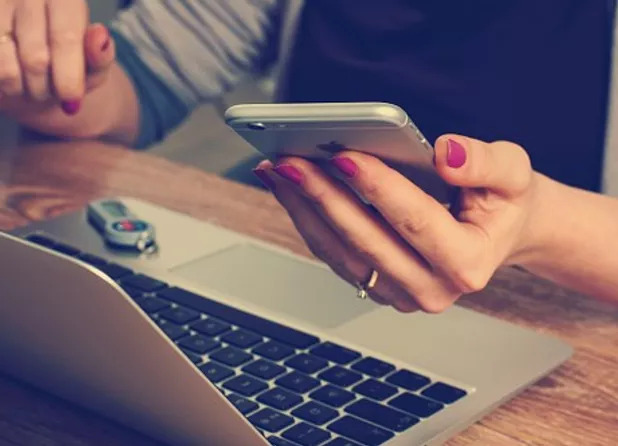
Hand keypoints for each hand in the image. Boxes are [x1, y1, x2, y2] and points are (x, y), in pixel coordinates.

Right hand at [0, 0, 114, 115]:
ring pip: (8, 68)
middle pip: (36, 58)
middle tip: (55, 93)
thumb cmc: (70, 64)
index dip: (68, 76)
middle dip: (47, 88)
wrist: (37, 67)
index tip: (71, 100)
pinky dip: (8, 86)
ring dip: (25, 90)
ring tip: (36, 86)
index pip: (64, 39)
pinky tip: (17, 77)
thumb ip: (100, 55)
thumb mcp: (94, 64)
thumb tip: (99, 36)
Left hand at [253, 135, 541, 312]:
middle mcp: (431, 289)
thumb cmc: (503, 202)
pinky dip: (307, 219)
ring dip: (305, 209)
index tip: (344, 155)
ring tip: (279, 170)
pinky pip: (333, 255)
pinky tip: (289, 188)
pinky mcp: (377, 286)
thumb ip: (486, 162)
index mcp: (468, 263)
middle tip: (291, 160)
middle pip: (366, 241)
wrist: (497, 233)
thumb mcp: (513, 173)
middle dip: (325, 197)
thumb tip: (445, 154)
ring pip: (340, 252)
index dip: (378, 188)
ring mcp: (400, 293)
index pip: (415, 222)